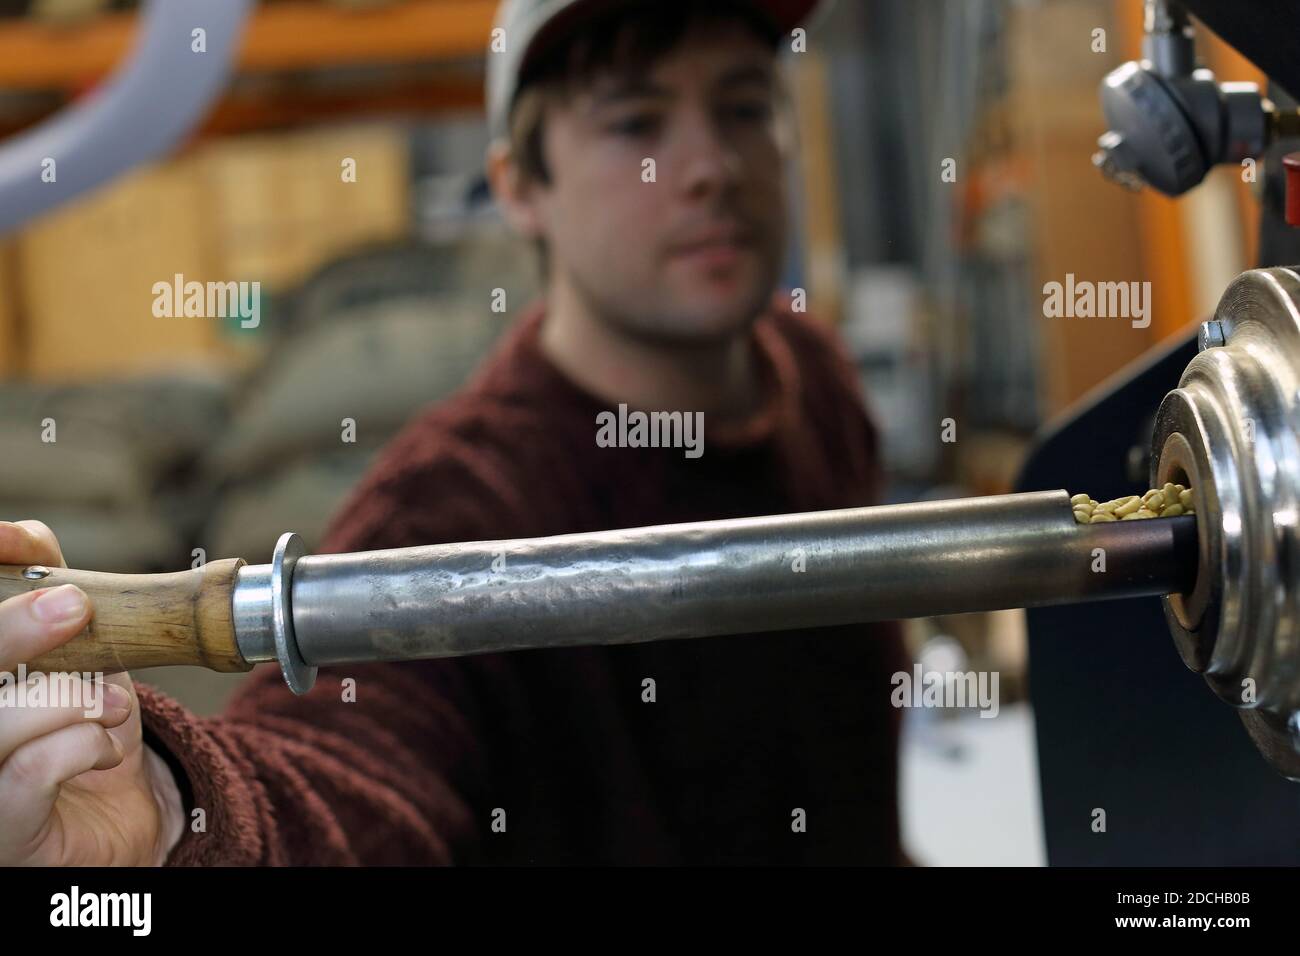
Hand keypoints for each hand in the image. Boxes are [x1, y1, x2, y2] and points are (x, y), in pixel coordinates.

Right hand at [0, 520, 183, 864]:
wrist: (130, 807)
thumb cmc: (83, 721)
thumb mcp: (72, 647)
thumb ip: (46, 590)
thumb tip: (24, 537)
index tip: (14, 540)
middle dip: (10, 630)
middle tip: (73, 606)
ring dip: (63, 697)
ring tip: (110, 702)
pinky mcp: (0, 832)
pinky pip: (28, 773)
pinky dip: (82, 745)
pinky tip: (107, 748)